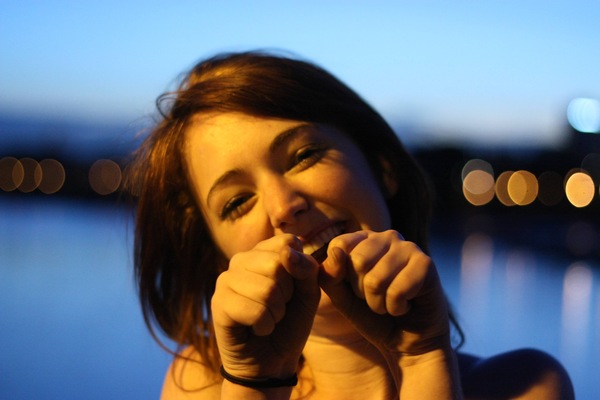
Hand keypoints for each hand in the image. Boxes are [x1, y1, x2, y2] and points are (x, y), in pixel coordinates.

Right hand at [211, 234, 320, 379]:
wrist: (272, 362)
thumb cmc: (290, 323)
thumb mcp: (309, 293)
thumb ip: (307, 269)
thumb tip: (287, 253)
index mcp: (262, 251)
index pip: (288, 242)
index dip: (300, 271)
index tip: (293, 289)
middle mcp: (240, 260)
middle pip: (277, 264)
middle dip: (287, 294)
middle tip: (278, 308)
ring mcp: (225, 280)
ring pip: (267, 289)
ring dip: (276, 313)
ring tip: (267, 319)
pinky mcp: (218, 304)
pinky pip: (256, 311)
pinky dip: (264, 326)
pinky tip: (255, 329)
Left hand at [318, 230, 449, 355]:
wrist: (407, 343)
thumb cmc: (373, 317)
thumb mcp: (342, 298)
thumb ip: (330, 275)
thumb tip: (335, 252)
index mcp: (365, 239)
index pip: (339, 246)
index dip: (342, 276)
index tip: (357, 288)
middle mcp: (388, 237)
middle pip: (358, 262)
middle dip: (362, 291)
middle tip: (377, 298)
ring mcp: (409, 248)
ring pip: (376, 279)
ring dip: (379, 303)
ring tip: (391, 303)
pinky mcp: (426, 264)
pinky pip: (397, 291)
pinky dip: (396, 308)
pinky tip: (406, 306)